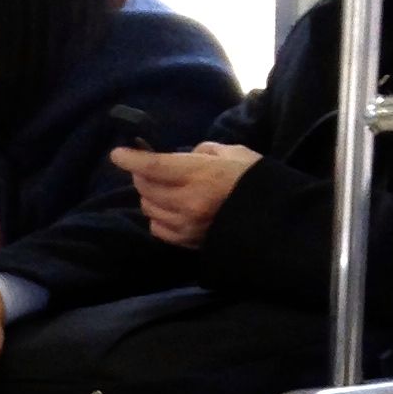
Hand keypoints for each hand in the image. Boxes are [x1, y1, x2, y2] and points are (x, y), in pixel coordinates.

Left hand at [112, 142, 260, 249]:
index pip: (154, 166)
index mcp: (200, 174)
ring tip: (162, 188)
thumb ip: (204, 152)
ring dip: (149, 195)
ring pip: (149, 207)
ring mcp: (186, 224)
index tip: (117, 154)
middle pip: (146, 187)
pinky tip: (168, 209)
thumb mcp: (234, 154)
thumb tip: (186, 155)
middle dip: (141, 174)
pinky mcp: (188, 241)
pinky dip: (157, 216)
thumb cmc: (255, 181)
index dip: (131, 159)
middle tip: (148, 168)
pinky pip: (158, 228)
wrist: (275, 222)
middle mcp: (188, 201)